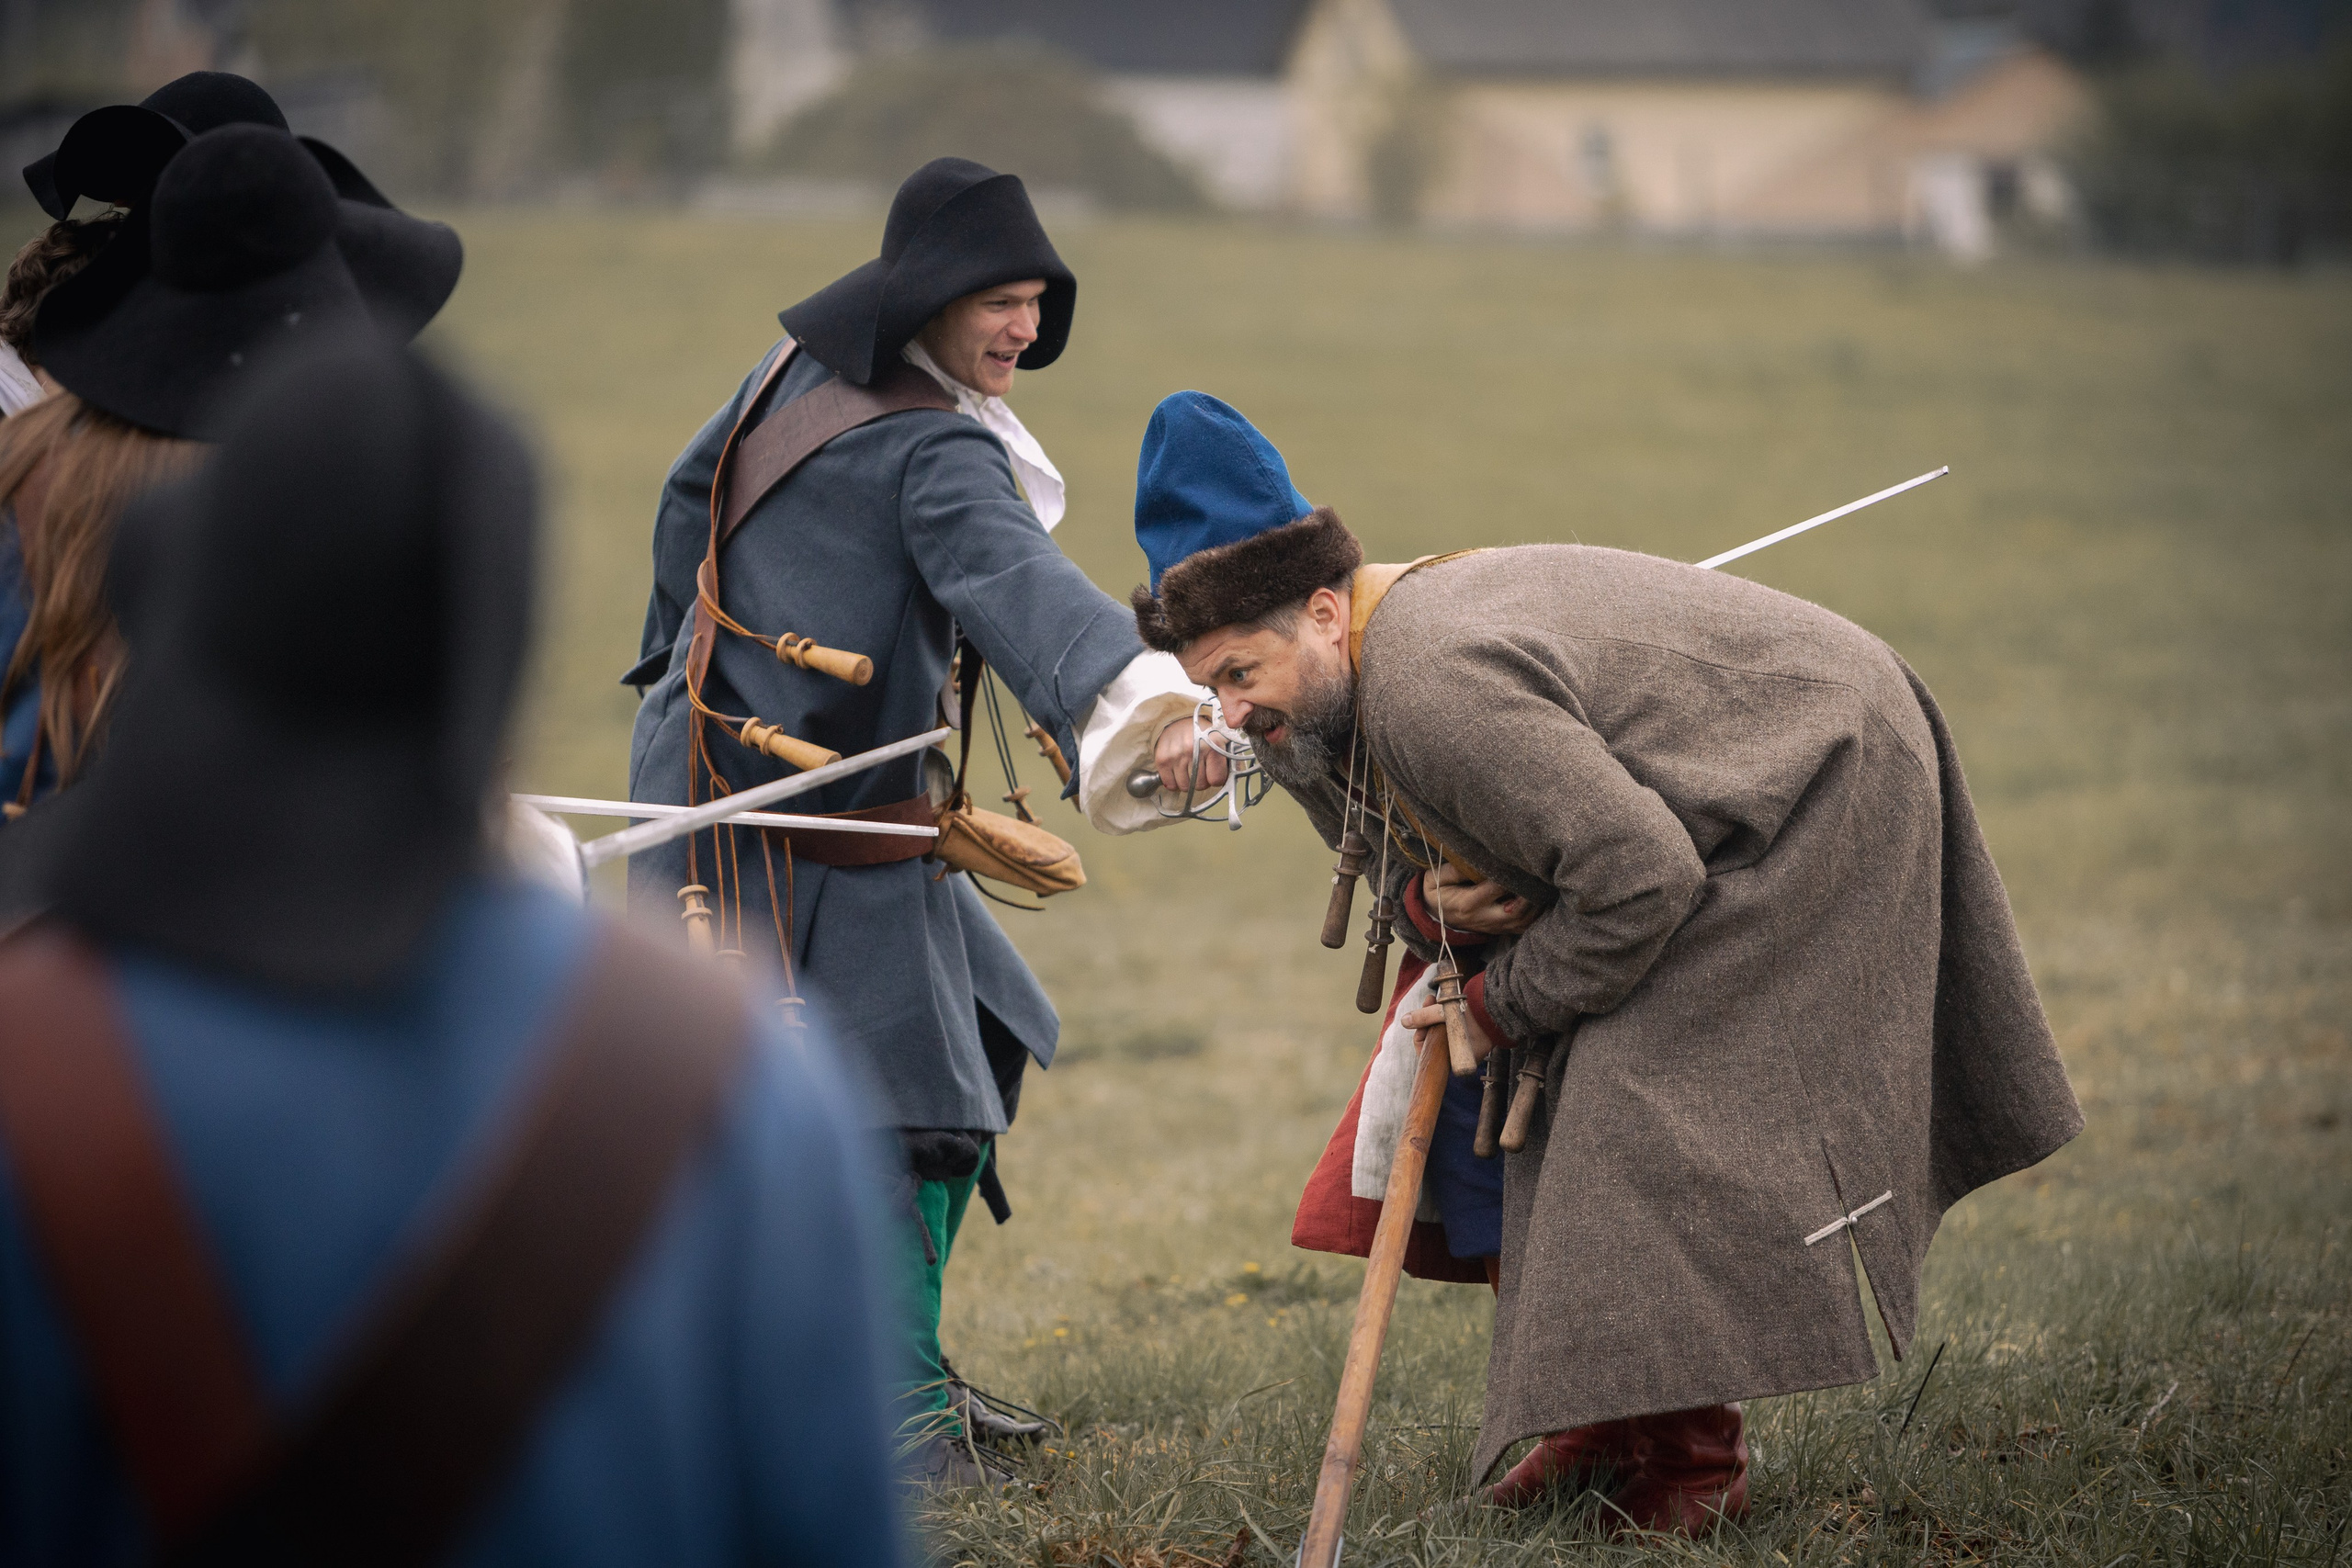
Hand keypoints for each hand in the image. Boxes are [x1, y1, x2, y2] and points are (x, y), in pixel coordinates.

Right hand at [1154, 716, 1231, 792]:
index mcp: (1213, 745)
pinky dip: (1174, 782)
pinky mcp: (1162, 759)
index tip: (1213, 772)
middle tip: (1200, 768)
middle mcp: (1193, 749)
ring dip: (1187, 782)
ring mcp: (1176, 755)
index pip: (1217, 780)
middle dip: (1201, 780)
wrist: (1179, 721)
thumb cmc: (1203, 735)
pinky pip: (1170, 784)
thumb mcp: (1221, 743)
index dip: (1215, 778)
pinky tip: (1178, 770)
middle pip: (1200, 785)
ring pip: (1185, 787)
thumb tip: (1234, 779)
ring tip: (1189, 767)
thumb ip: (1231, 762)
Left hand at [1400, 1000, 1495, 1064]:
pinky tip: (1443, 1002)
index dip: (1420, 1033)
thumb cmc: (1476, 1015)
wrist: (1502, 1008)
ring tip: (1434, 998)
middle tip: (1429, 1000)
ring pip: (1442, 1032)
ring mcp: (1466, 1047)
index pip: (1428, 1051)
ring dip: (1435, 1015)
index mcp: (1454, 1060)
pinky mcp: (1472, 1037)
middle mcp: (1460, 1057)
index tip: (1418, 1016)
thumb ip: (1423, 1017)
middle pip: (1433, 1040)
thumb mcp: (1445, 1013)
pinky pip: (1452, 1029)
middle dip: (1427, 1020)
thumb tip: (1404, 1021)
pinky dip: (1446, 1016)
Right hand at [1421, 863, 1535, 935]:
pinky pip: (1523, 927)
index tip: (1520, 862)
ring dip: (1536, 906)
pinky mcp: (1499, 930)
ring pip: (1521, 922)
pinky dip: (1535, 916)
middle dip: (1529, 896)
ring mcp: (1493, 927)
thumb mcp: (1434, 879)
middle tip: (1539, 877)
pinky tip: (1542, 900)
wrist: (1433, 916)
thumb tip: (1474, 859)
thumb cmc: (1437, 893)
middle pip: (1514, 912)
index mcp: (1467, 904)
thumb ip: (1452, 870)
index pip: (1493, 890)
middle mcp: (1483, 918)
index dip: (1509, 877)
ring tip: (1543, 886)